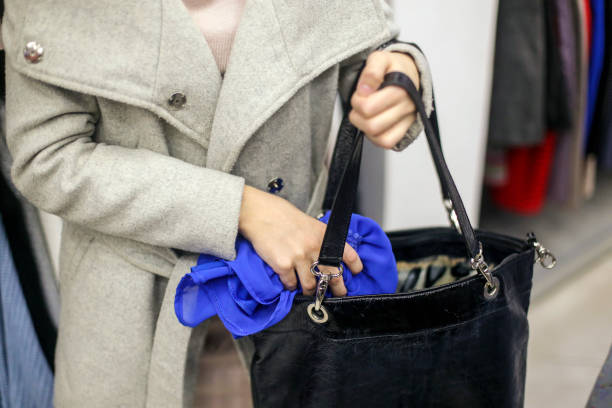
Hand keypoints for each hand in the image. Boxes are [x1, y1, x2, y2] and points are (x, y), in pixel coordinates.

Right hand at [238, 185, 362, 296]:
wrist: (261, 213)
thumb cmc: (283, 217)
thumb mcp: (308, 224)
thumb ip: (319, 240)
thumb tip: (325, 257)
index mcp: (323, 235)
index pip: (346, 253)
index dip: (354, 265)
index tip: (357, 272)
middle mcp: (314, 247)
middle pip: (332, 275)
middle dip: (337, 288)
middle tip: (337, 294)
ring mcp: (299, 257)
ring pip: (311, 286)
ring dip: (310, 290)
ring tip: (309, 291)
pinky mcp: (283, 265)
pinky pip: (291, 284)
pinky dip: (290, 286)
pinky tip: (289, 282)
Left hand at [349, 50, 419, 148]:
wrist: (409, 72)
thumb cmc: (393, 67)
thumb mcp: (380, 58)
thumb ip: (372, 70)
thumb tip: (365, 89)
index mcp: (400, 88)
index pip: (369, 107)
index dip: (357, 101)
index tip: (359, 93)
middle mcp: (406, 106)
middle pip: (372, 125)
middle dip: (358, 115)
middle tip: (360, 104)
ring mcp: (407, 120)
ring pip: (380, 137)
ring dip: (365, 127)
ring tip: (364, 115)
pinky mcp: (405, 130)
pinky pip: (387, 143)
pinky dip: (375, 137)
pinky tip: (372, 124)